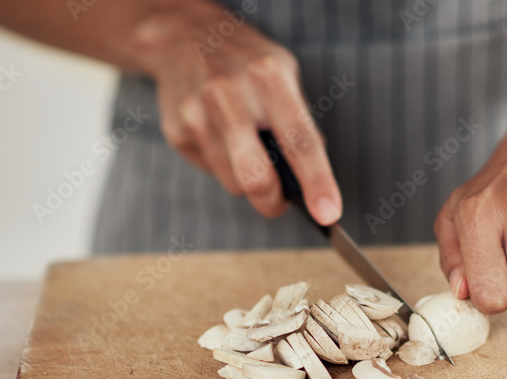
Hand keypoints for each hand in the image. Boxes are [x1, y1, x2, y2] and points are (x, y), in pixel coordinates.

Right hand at [132, 2, 341, 223]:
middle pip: (256, 177)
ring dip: (246, 179)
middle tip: (280, 202)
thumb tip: (312, 181)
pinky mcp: (177, 130)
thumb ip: (299, 123)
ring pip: (233, 182)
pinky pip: (212, 171)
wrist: (183, 35)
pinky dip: (223, 165)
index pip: (300, 141)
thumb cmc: (246, 63)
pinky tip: (220, 135)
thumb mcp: (284, 73)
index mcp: (269, 77)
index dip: (317, 182)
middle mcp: (230, 94)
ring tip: (246, 148)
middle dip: (273, 202)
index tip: (329, 215)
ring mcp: (197, 113)